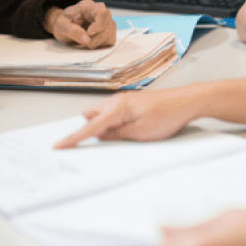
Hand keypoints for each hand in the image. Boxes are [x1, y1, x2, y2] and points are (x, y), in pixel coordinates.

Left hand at [46, 0, 115, 48]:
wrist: (66, 24)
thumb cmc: (64, 22)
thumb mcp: (60, 26)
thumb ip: (72, 31)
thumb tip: (86, 39)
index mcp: (88, 6)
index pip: (102, 13)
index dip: (98, 25)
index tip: (89, 33)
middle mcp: (100, 11)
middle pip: (107, 26)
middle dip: (95, 39)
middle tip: (82, 42)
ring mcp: (106, 20)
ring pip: (110, 35)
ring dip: (97, 43)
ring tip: (86, 42)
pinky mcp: (109, 29)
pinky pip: (111, 40)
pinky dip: (101, 44)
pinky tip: (92, 42)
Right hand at [53, 88, 197, 148]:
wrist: (186, 101)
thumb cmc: (167, 115)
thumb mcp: (140, 134)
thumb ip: (116, 136)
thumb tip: (100, 136)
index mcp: (117, 108)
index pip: (90, 126)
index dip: (74, 137)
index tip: (59, 145)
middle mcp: (118, 100)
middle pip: (91, 114)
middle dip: (90, 128)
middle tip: (102, 142)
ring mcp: (125, 99)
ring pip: (102, 112)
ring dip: (104, 125)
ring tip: (121, 136)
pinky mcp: (132, 102)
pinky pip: (114, 112)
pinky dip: (114, 122)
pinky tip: (127, 130)